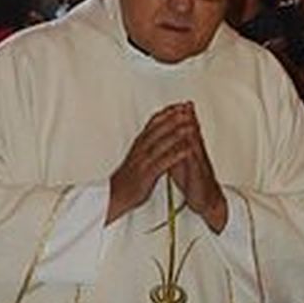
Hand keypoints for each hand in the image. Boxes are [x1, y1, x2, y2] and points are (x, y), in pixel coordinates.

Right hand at [105, 104, 191, 223]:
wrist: (113, 196)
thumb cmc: (127, 179)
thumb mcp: (135, 156)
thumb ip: (145, 144)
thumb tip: (154, 132)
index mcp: (138, 145)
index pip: (152, 124)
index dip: (166, 113)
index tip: (179, 105)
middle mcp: (140, 151)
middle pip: (157, 130)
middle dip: (172, 118)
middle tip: (186, 109)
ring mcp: (143, 162)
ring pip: (160, 144)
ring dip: (176, 134)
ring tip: (190, 126)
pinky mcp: (146, 175)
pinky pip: (163, 163)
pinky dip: (175, 155)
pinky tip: (187, 151)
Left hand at [166, 104, 227, 232]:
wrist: (205, 199)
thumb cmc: (192, 180)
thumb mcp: (179, 160)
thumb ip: (173, 147)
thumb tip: (163, 135)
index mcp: (189, 150)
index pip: (185, 130)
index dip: (180, 118)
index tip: (175, 103)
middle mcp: (195, 155)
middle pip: (193, 133)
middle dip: (189, 119)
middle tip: (186, 104)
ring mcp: (199, 164)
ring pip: (196, 146)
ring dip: (193, 133)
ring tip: (190, 120)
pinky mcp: (199, 176)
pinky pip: (196, 165)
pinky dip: (192, 157)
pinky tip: (190, 148)